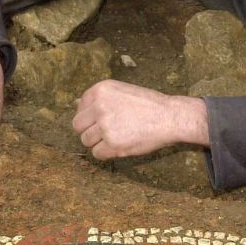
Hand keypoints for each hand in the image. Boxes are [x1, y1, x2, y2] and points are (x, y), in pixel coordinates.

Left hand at [72, 80, 208, 159]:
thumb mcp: (122, 91)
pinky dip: (106, 153)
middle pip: (78, 126)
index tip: (103, 120)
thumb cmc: (149, 105)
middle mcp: (99, 106)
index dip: (90, 117)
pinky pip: (97, 154)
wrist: (170, 116)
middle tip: (106, 132)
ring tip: (117, 138)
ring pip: (86, 141)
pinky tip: (120, 146)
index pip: (80, 108)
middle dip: (90, 131)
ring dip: (98, 143)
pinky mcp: (112, 144)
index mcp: (100, 90)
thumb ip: (100, 98)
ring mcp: (105, 126)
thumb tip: (75, 104)